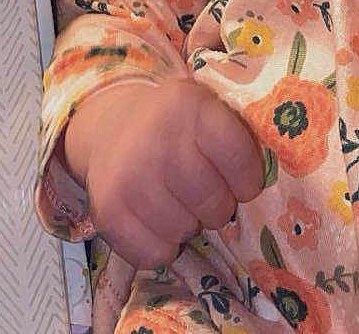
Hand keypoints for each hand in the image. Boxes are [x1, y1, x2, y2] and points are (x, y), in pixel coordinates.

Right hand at [63, 78, 264, 268]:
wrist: (108, 125)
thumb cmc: (172, 124)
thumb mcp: (204, 109)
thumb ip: (234, 138)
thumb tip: (252, 192)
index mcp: (190, 106)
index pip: (239, 157)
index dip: (247, 180)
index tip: (240, 184)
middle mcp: (158, 139)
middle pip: (214, 203)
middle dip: (218, 206)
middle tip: (204, 194)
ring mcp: (129, 176)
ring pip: (185, 231)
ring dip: (188, 224)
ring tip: (177, 201)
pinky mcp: (106, 210)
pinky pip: (154, 254)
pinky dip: (161, 246)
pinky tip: (155, 219)